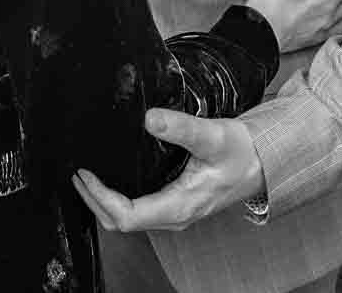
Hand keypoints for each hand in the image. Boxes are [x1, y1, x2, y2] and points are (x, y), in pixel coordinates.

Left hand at [71, 110, 263, 232]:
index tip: (85, 173)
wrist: (264, 162)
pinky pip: (138, 210)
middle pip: (121, 222)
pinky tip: (111, 178)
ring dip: (103, 201)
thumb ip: (181, 128)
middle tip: (78, 174)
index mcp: (178, 207)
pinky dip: (117, 199)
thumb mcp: (213, 136)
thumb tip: (150, 119)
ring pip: (128, 219)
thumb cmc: (242, 153)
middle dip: (94, 200)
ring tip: (87, 177)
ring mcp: (174, 213)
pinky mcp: (175, 205)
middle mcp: (173, 216)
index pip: (126, 215)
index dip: (100, 197)